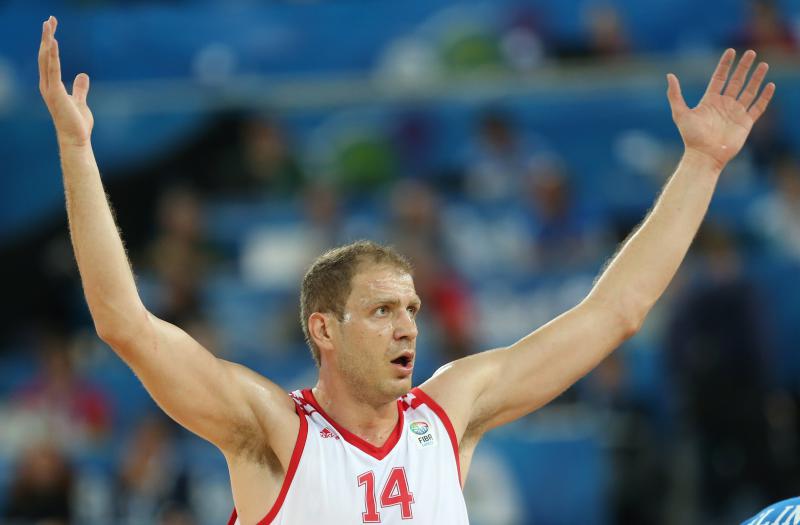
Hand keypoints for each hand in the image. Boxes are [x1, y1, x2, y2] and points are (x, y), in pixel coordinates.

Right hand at [39, 16, 93, 147]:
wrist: (76, 139)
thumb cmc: (77, 124)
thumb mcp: (80, 101)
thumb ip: (79, 88)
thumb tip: (83, 74)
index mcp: (52, 86)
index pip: (49, 60)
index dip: (50, 43)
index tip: (52, 27)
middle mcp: (47, 85)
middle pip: (45, 55)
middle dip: (47, 37)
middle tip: (49, 19)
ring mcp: (50, 89)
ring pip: (47, 59)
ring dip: (47, 41)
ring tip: (49, 24)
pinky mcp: (56, 93)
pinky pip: (53, 70)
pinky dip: (53, 55)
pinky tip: (53, 42)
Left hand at [666, 49, 774, 170]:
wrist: (704, 155)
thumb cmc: (691, 136)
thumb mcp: (680, 113)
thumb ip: (675, 94)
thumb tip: (669, 75)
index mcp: (710, 101)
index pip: (719, 78)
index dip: (725, 64)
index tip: (731, 51)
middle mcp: (724, 104)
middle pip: (736, 81)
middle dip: (744, 67)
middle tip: (751, 52)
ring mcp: (736, 113)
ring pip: (749, 91)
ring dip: (756, 78)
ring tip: (764, 64)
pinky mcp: (746, 122)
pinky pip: (758, 107)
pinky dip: (764, 96)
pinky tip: (770, 85)